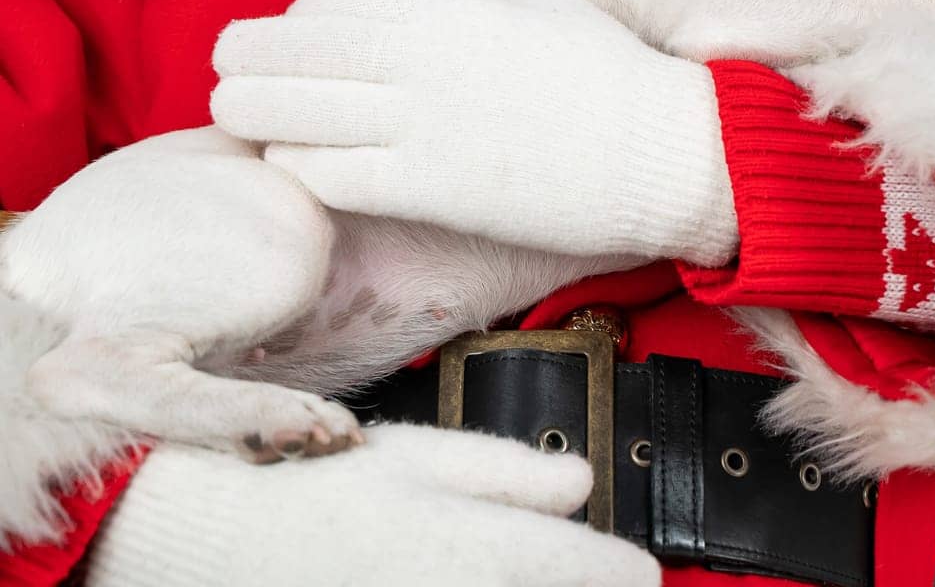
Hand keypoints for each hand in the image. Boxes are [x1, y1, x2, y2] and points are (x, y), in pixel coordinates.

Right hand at [87, 422, 658, 586]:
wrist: (196, 539)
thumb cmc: (301, 485)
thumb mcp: (411, 454)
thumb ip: (505, 473)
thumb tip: (582, 480)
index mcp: (473, 551)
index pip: (587, 573)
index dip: (624, 573)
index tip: (643, 572)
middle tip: (595, 576)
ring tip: (533, 574)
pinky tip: (464, 578)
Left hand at [211, 0, 736, 264]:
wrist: (659, 151)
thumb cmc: (608, 70)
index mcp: (450, 7)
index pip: (341, 3)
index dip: (299, 17)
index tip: (284, 31)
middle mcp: (424, 58)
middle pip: (307, 52)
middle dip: (253, 54)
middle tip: (222, 62)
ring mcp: (422, 123)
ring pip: (307, 111)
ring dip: (256, 108)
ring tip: (227, 109)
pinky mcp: (431, 188)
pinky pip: (340, 174)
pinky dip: (300, 164)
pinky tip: (283, 161)